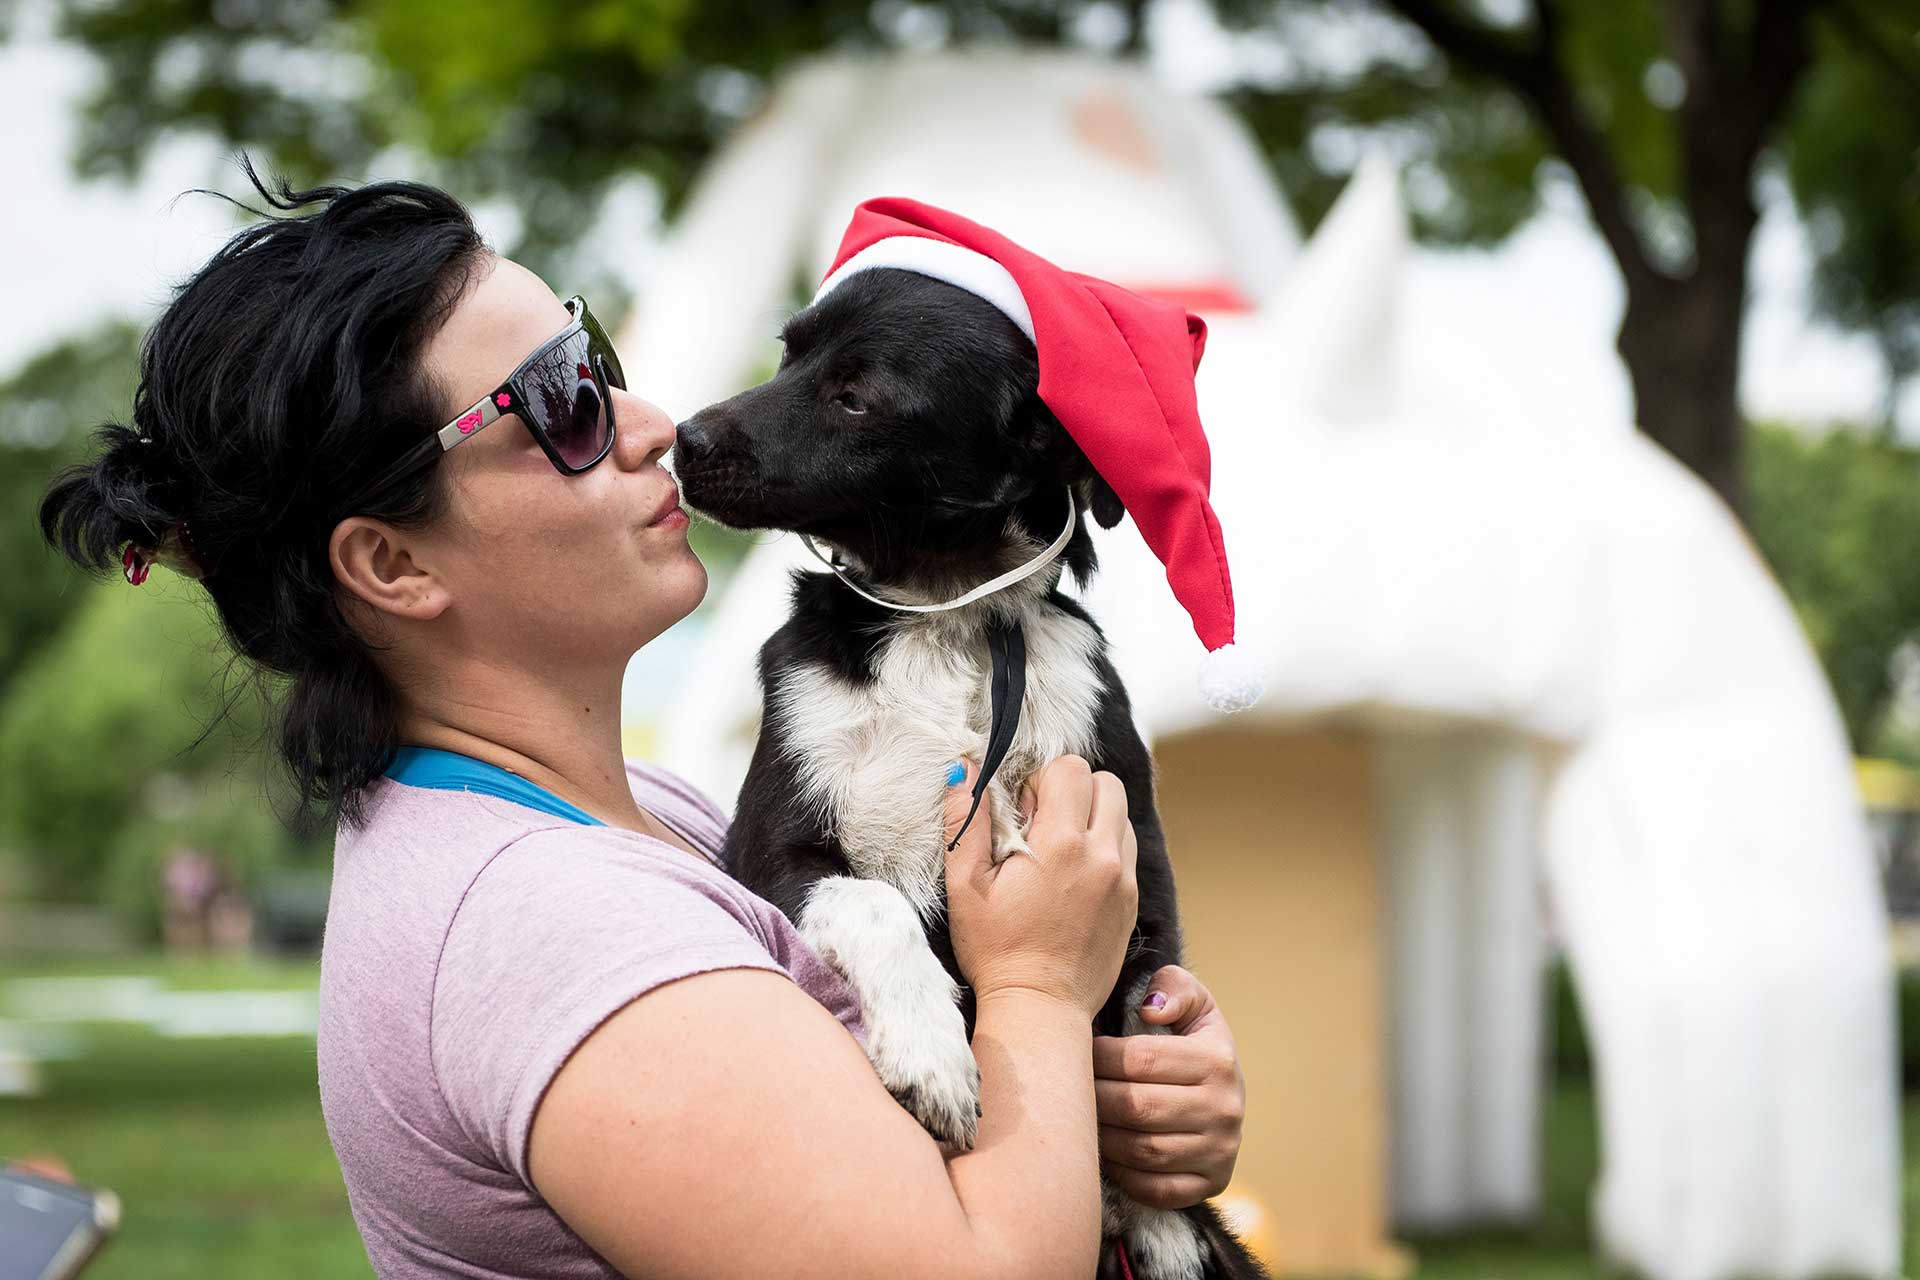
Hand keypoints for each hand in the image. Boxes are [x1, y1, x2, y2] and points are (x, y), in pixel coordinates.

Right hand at [943, 755, 1138, 1016]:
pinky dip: (1105, 847)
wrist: (1039, 1010)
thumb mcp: (965, 886)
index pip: (1070, 768)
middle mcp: (1102, 855)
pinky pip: (1127, 850)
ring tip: (1059, 852)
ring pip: (1121, 814)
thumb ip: (966, 822)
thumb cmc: (995, 951)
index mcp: (1061, 844)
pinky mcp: (1132, 901)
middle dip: (1073, 790)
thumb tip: (963, 768)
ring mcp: (1123, 879)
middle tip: (1042, 826)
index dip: (1041, 780)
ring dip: (1092, 817)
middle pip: (1106, 782)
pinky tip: (1074, 876)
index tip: (1022, 813)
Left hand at [1092, 965, 1243, 1208]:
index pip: (1141, 1059)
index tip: (1075, 1050)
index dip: (1098, 1056)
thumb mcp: (1193, 1000)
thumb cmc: (1191, 1039)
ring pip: (1143, 1151)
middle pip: (1137, 1107)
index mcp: (1217, 1060)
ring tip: (1078, 1119)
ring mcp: (1220, 1151)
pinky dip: (1123, 1174)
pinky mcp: (1211, 1184)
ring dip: (1101, 1137)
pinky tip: (1103, 1154)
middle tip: (1065, 1089)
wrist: (1224, 1090)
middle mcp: (1226, 1109)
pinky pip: (1156, 1189)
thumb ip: (1172, 988)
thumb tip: (1151, 1011)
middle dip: (1092, 1098)